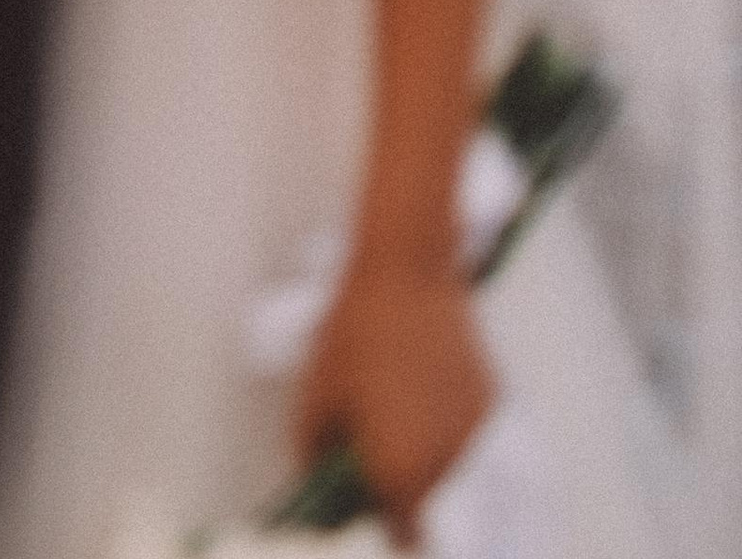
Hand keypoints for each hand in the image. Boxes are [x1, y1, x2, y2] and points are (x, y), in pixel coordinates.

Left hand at [295, 258, 490, 541]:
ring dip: (423, 455)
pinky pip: (463, 434)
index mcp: (404, 470)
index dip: (379, 520)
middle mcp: (448, 465)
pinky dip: (443, 425)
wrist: (407, 271)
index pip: (403, 533)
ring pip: (447, 468)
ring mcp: (475, 435)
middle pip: (426, 502)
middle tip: (368, 444)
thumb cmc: (354, 331)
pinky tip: (418, 383)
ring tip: (391, 404)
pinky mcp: (490, 404)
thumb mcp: (316, 394)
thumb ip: (314, 451)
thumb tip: (315, 479)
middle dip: (399, 485)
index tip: (360, 499)